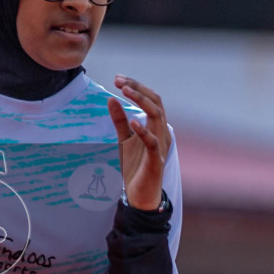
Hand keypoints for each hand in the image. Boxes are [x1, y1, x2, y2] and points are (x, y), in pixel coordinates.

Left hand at [107, 75, 171, 210]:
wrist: (140, 195)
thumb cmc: (135, 167)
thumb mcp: (124, 139)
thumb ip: (119, 120)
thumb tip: (111, 98)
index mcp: (156, 126)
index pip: (152, 99)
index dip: (136, 86)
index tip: (118, 78)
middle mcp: (161, 132)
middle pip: (156, 102)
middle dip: (138, 88)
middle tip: (119, 80)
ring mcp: (160, 146)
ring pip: (158, 116)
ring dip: (141, 101)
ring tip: (125, 91)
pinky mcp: (156, 161)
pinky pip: (153, 143)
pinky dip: (144, 131)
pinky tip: (133, 122)